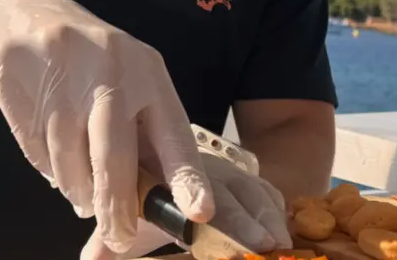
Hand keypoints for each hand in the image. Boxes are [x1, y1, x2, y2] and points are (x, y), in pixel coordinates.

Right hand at [0, 0, 214, 251]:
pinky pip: (40, 151)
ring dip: (78, 189)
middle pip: (114, 157)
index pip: (174, 135)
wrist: (22, 17)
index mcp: (151, 74)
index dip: (187, 178)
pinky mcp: (25, 85)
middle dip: (117, 206)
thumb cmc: (94, 64)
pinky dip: (49, 167)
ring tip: (82, 194)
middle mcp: (113, 73)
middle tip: (120, 236)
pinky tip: (55, 156)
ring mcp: (66, 77)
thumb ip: (144, 133)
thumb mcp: (131, 83)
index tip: (199, 212)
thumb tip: (156, 197)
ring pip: (71, 161)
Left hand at [82, 152, 291, 259]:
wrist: (174, 151)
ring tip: (279, 242)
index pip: (184, 188)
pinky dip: (279, 211)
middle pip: (229, 196)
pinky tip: (286, 230)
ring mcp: (232, 177)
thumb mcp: (132, 211)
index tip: (203, 218)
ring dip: (269, 218)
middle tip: (262, 244)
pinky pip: (269, 192)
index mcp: (173, 182)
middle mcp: (207, 176)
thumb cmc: (152, 195)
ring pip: (254, 193)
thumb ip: (111, 239)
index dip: (195, 199)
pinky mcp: (252, 183)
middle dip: (246, 221)